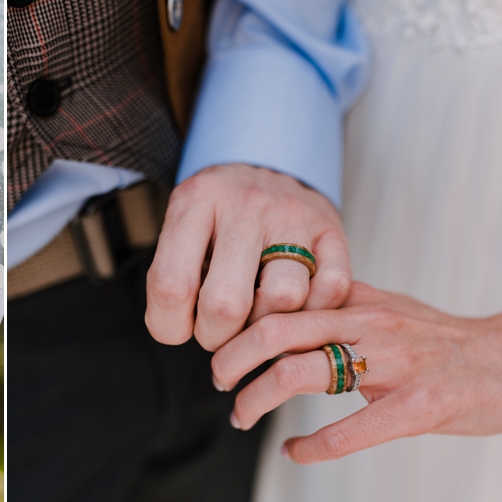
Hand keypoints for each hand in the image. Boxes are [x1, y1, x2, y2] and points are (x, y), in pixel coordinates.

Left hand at [146, 164, 350, 350]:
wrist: (265, 165)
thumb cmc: (216, 212)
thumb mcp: (180, 227)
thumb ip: (171, 275)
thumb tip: (176, 333)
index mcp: (196, 202)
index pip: (171, 285)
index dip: (170, 325)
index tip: (177, 328)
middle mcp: (246, 204)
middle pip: (227, 303)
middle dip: (215, 336)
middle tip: (214, 331)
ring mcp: (293, 215)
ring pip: (282, 299)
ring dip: (263, 327)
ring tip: (251, 317)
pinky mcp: (331, 230)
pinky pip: (330, 289)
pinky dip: (310, 312)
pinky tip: (290, 308)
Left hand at [212, 279, 501, 463]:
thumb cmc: (449, 340)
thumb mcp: (390, 307)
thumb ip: (340, 305)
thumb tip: (291, 306)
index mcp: (359, 301)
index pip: (281, 301)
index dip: (239, 323)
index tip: (220, 343)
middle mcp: (369, 323)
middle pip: (275, 329)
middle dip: (232, 358)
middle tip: (217, 380)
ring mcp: (393, 364)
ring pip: (300, 371)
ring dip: (256, 397)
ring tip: (241, 415)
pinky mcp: (419, 405)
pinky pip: (350, 429)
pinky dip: (311, 447)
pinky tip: (293, 453)